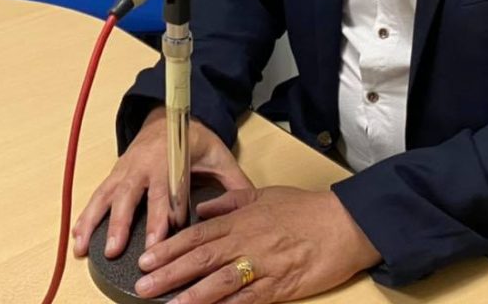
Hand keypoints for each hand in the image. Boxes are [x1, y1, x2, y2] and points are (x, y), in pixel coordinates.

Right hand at [72, 106, 252, 257]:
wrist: (166, 116)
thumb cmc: (192, 139)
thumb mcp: (218, 155)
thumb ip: (234, 181)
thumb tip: (252, 204)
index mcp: (172, 159)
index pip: (169, 189)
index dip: (167, 212)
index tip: (165, 236)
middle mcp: (146, 165)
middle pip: (134, 196)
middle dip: (126, 223)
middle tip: (120, 250)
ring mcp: (127, 170)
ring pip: (110, 197)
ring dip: (99, 223)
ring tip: (87, 248)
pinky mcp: (115, 175)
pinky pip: (97, 196)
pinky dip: (85, 216)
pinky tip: (77, 237)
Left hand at [132, 186, 381, 303]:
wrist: (345, 223)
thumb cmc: (306, 208)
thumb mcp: (265, 194)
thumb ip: (230, 202)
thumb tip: (201, 209)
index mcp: (242, 218)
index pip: (198, 233)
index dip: (170, 248)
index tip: (146, 259)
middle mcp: (248, 241)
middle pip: (202, 258)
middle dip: (170, 273)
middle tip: (142, 286)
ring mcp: (263, 265)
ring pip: (220, 282)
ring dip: (192, 296)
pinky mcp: (280, 287)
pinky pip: (248, 300)